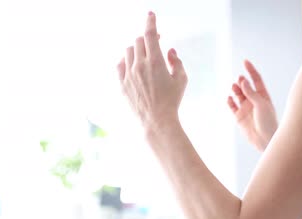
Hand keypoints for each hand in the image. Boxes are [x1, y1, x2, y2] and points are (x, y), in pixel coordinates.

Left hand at [117, 12, 186, 133]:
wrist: (157, 121)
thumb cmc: (172, 101)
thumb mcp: (181, 80)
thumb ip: (177, 62)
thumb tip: (170, 51)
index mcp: (155, 61)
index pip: (150, 34)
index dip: (150, 21)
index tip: (150, 14)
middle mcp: (139, 65)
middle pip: (138, 41)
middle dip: (147, 39)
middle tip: (155, 43)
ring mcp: (128, 74)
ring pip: (128, 51)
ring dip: (137, 49)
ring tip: (145, 56)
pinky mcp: (121, 84)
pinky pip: (120, 64)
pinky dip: (126, 60)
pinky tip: (132, 64)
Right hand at [228, 60, 278, 152]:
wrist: (265, 140)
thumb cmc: (268, 122)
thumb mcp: (261, 105)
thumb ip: (251, 93)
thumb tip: (242, 80)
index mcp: (263, 96)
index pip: (256, 79)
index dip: (251, 70)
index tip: (245, 61)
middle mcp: (253, 100)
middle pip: (245, 86)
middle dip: (241, 81)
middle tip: (239, 80)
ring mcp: (245, 108)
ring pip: (238, 94)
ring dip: (235, 89)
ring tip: (234, 87)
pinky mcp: (239, 116)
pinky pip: (232, 106)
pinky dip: (229, 101)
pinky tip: (229, 98)